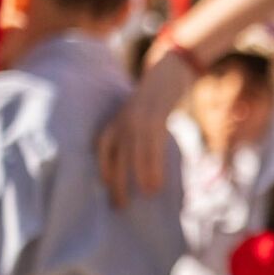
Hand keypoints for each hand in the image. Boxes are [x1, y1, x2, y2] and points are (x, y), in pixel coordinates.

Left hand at [97, 52, 194, 205]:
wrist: (169, 68)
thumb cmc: (157, 95)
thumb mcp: (140, 113)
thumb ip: (136, 133)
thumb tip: (140, 160)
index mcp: (117, 121)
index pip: (103, 149)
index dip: (103, 170)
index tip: (105, 188)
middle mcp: (122, 121)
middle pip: (116, 157)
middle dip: (116, 183)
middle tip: (120, 206)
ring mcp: (138, 119)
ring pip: (134, 156)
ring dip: (139, 178)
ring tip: (146, 195)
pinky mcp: (155, 118)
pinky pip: (152, 148)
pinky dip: (154, 168)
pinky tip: (157, 182)